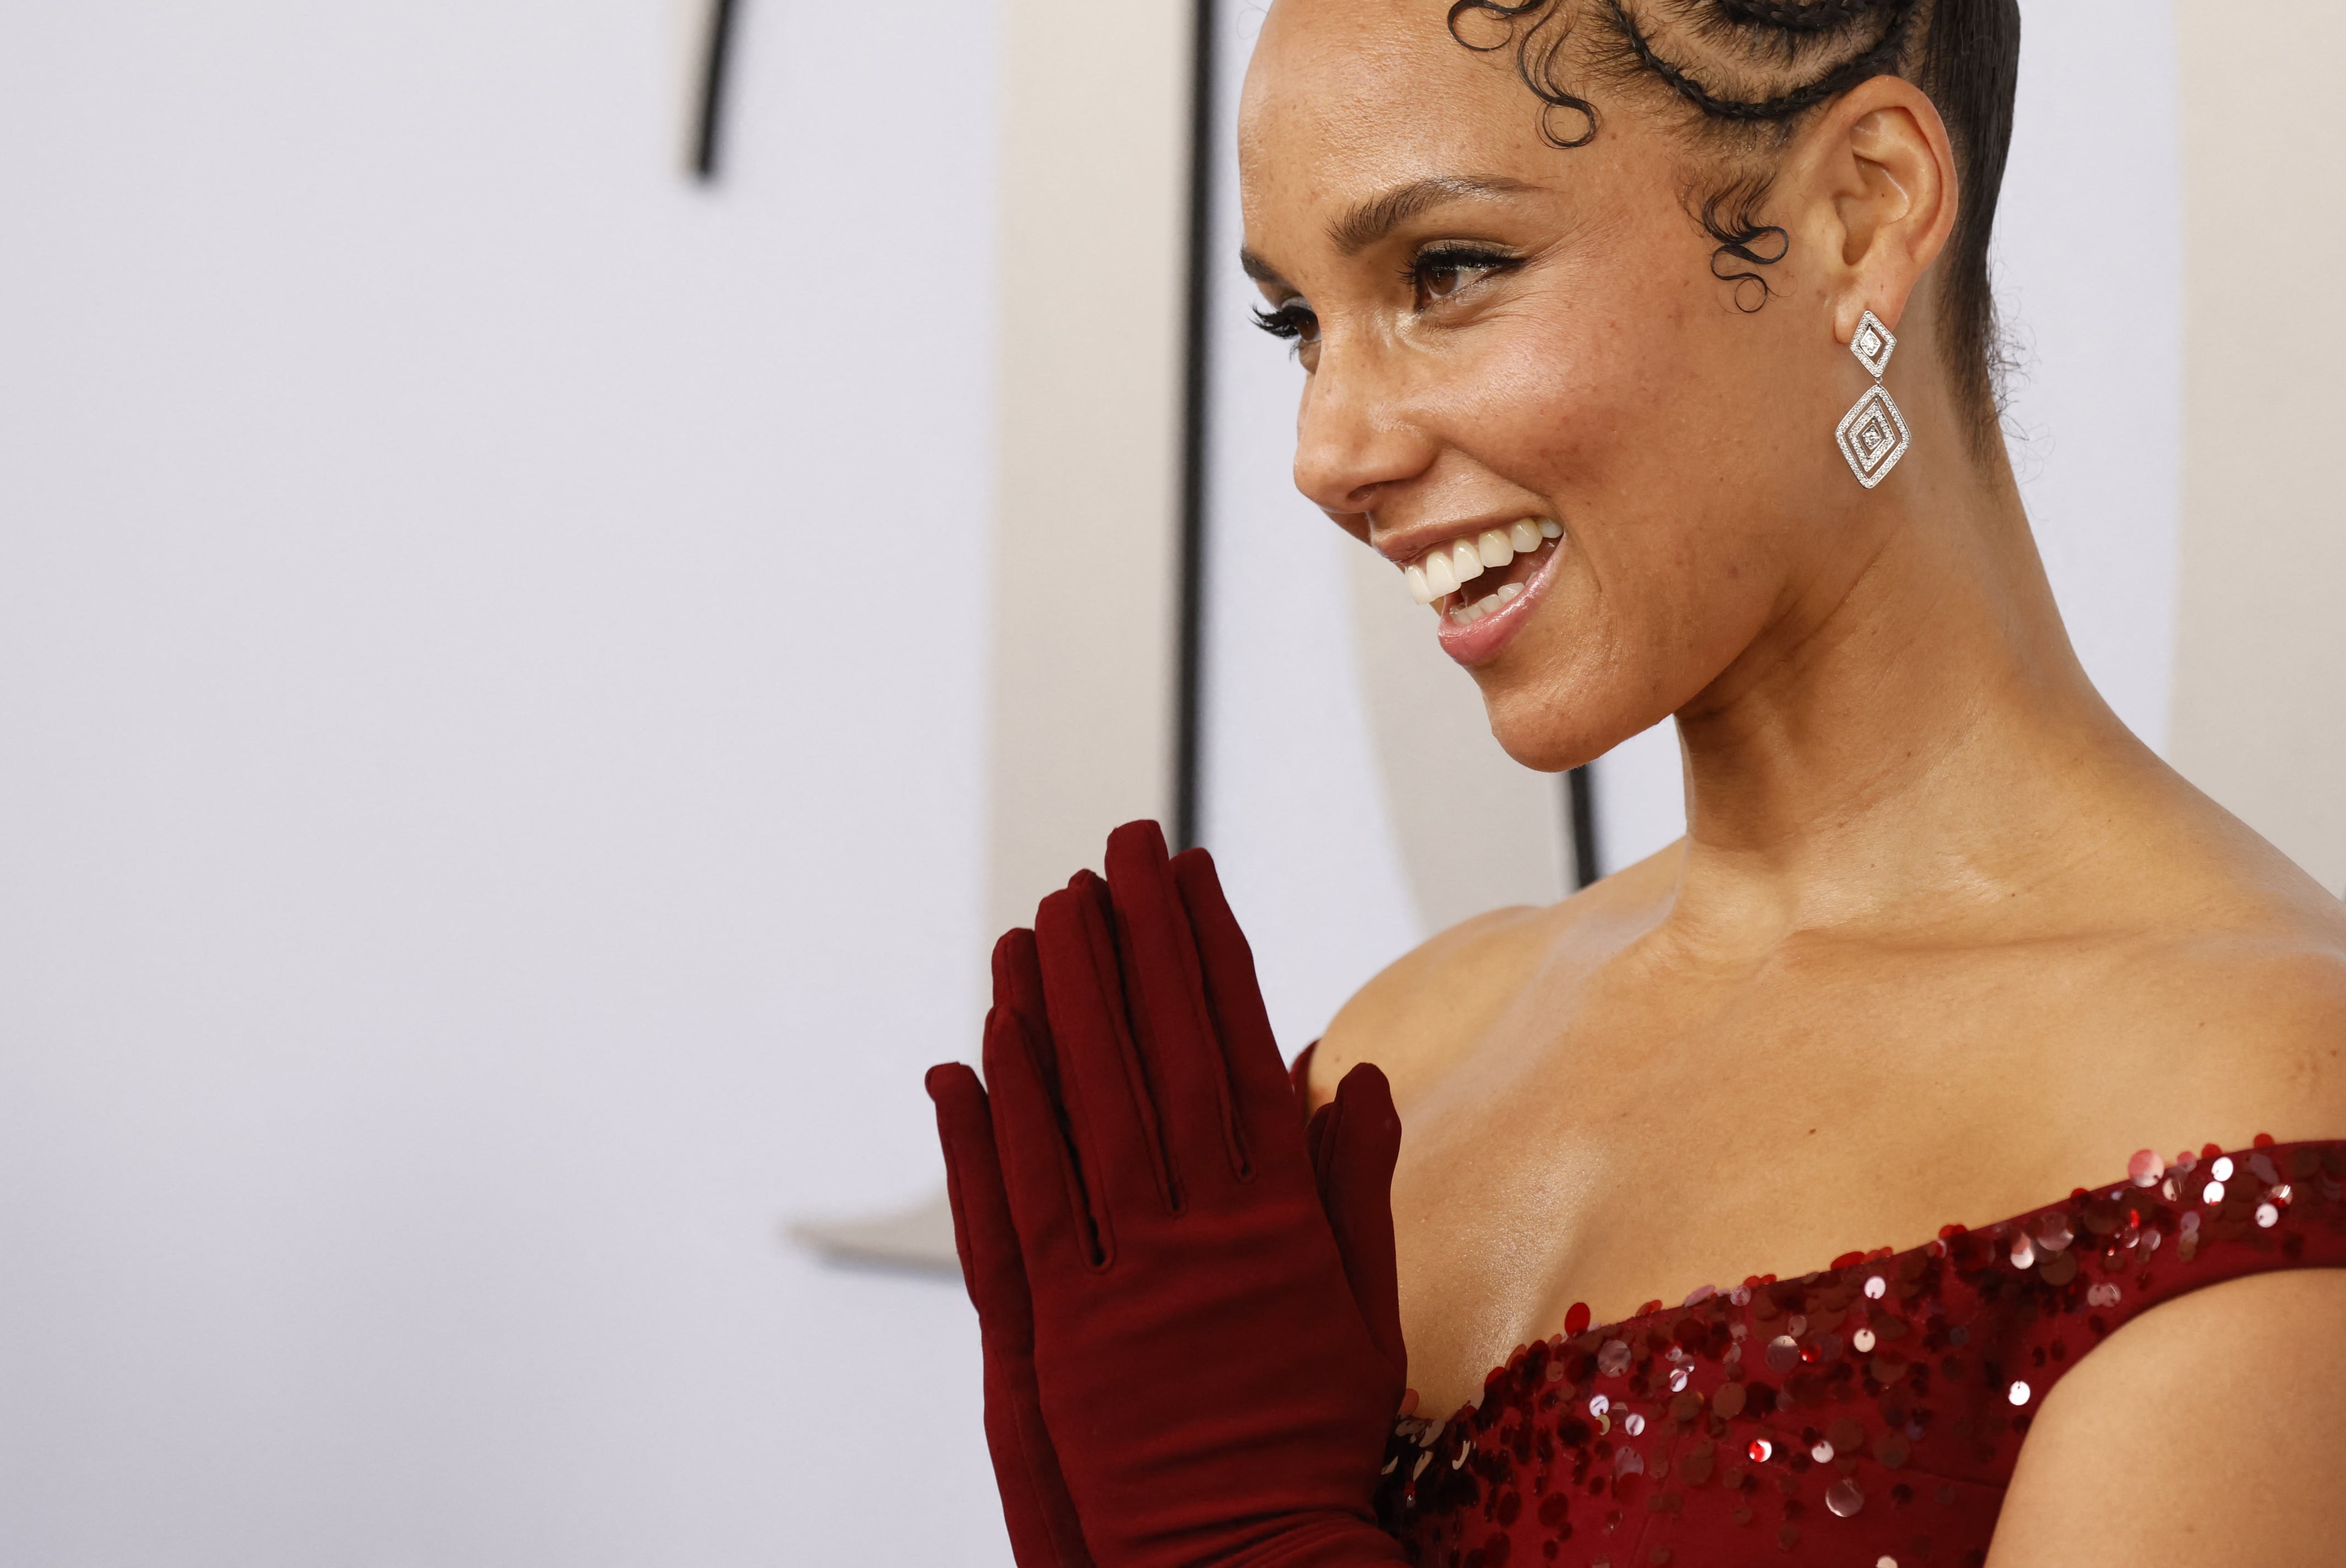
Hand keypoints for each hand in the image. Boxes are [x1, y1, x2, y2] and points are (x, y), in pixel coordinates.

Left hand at [935, 822, 1407, 1567]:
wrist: (1250, 1557)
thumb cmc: (1309, 1436)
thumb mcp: (1363, 1309)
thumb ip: (1351, 1189)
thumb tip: (1354, 1075)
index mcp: (1282, 1217)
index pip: (1239, 1048)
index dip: (1208, 950)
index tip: (1187, 871)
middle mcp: (1205, 1231)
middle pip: (1161, 1057)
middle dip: (1133, 941)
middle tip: (1108, 848)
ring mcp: (1129, 1279)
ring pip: (1088, 1112)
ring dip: (1062, 1003)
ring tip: (1042, 912)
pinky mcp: (1061, 1335)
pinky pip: (1025, 1207)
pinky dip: (1003, 1120)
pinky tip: (982, 1045)